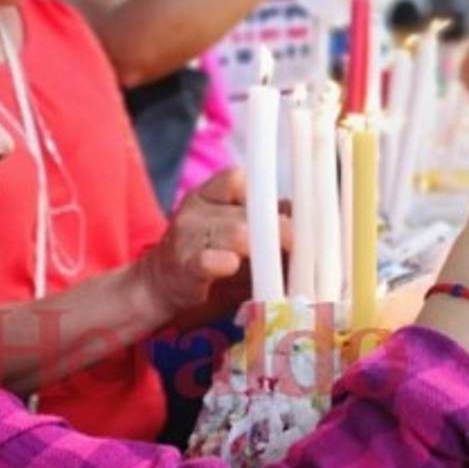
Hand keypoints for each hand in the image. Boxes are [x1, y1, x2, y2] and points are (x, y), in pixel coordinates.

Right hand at [137, 168, 290, 315]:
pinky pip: (205, 259)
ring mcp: (187, 238)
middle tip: (299, 248)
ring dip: (259, 248)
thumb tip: (309, 218)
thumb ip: (268, 225)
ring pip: (235, 233)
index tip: (288, 219)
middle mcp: (196, 210)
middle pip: (246, 211)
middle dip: (277, 231)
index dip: (264, 196)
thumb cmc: (209, 259)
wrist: (158, 287)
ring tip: (275, 264)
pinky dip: (221, 262)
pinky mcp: (183, 267)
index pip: (237, 179)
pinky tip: (231, 265)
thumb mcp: (237, 236)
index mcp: (209, 196)